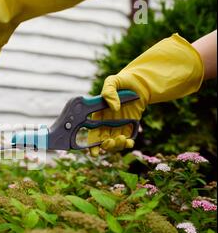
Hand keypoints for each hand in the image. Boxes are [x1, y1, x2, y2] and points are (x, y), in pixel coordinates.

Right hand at [88, 33, 203, 156]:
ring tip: (122, 139)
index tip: (94, 151)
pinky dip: (128, 144)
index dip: (91, 144)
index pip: (91, 132)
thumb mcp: (113, 81)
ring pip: (115, 143)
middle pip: (102, 141)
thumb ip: (109, 92)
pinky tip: (130, 142)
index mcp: (98, 115)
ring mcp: (118, 125)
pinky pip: (127, 139)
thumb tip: (114, 108)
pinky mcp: (130, 126)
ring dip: (117, 146)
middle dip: (105, 146)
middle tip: (110, 142)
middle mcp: (107, 122)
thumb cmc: (124, 80)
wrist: (141, 82)